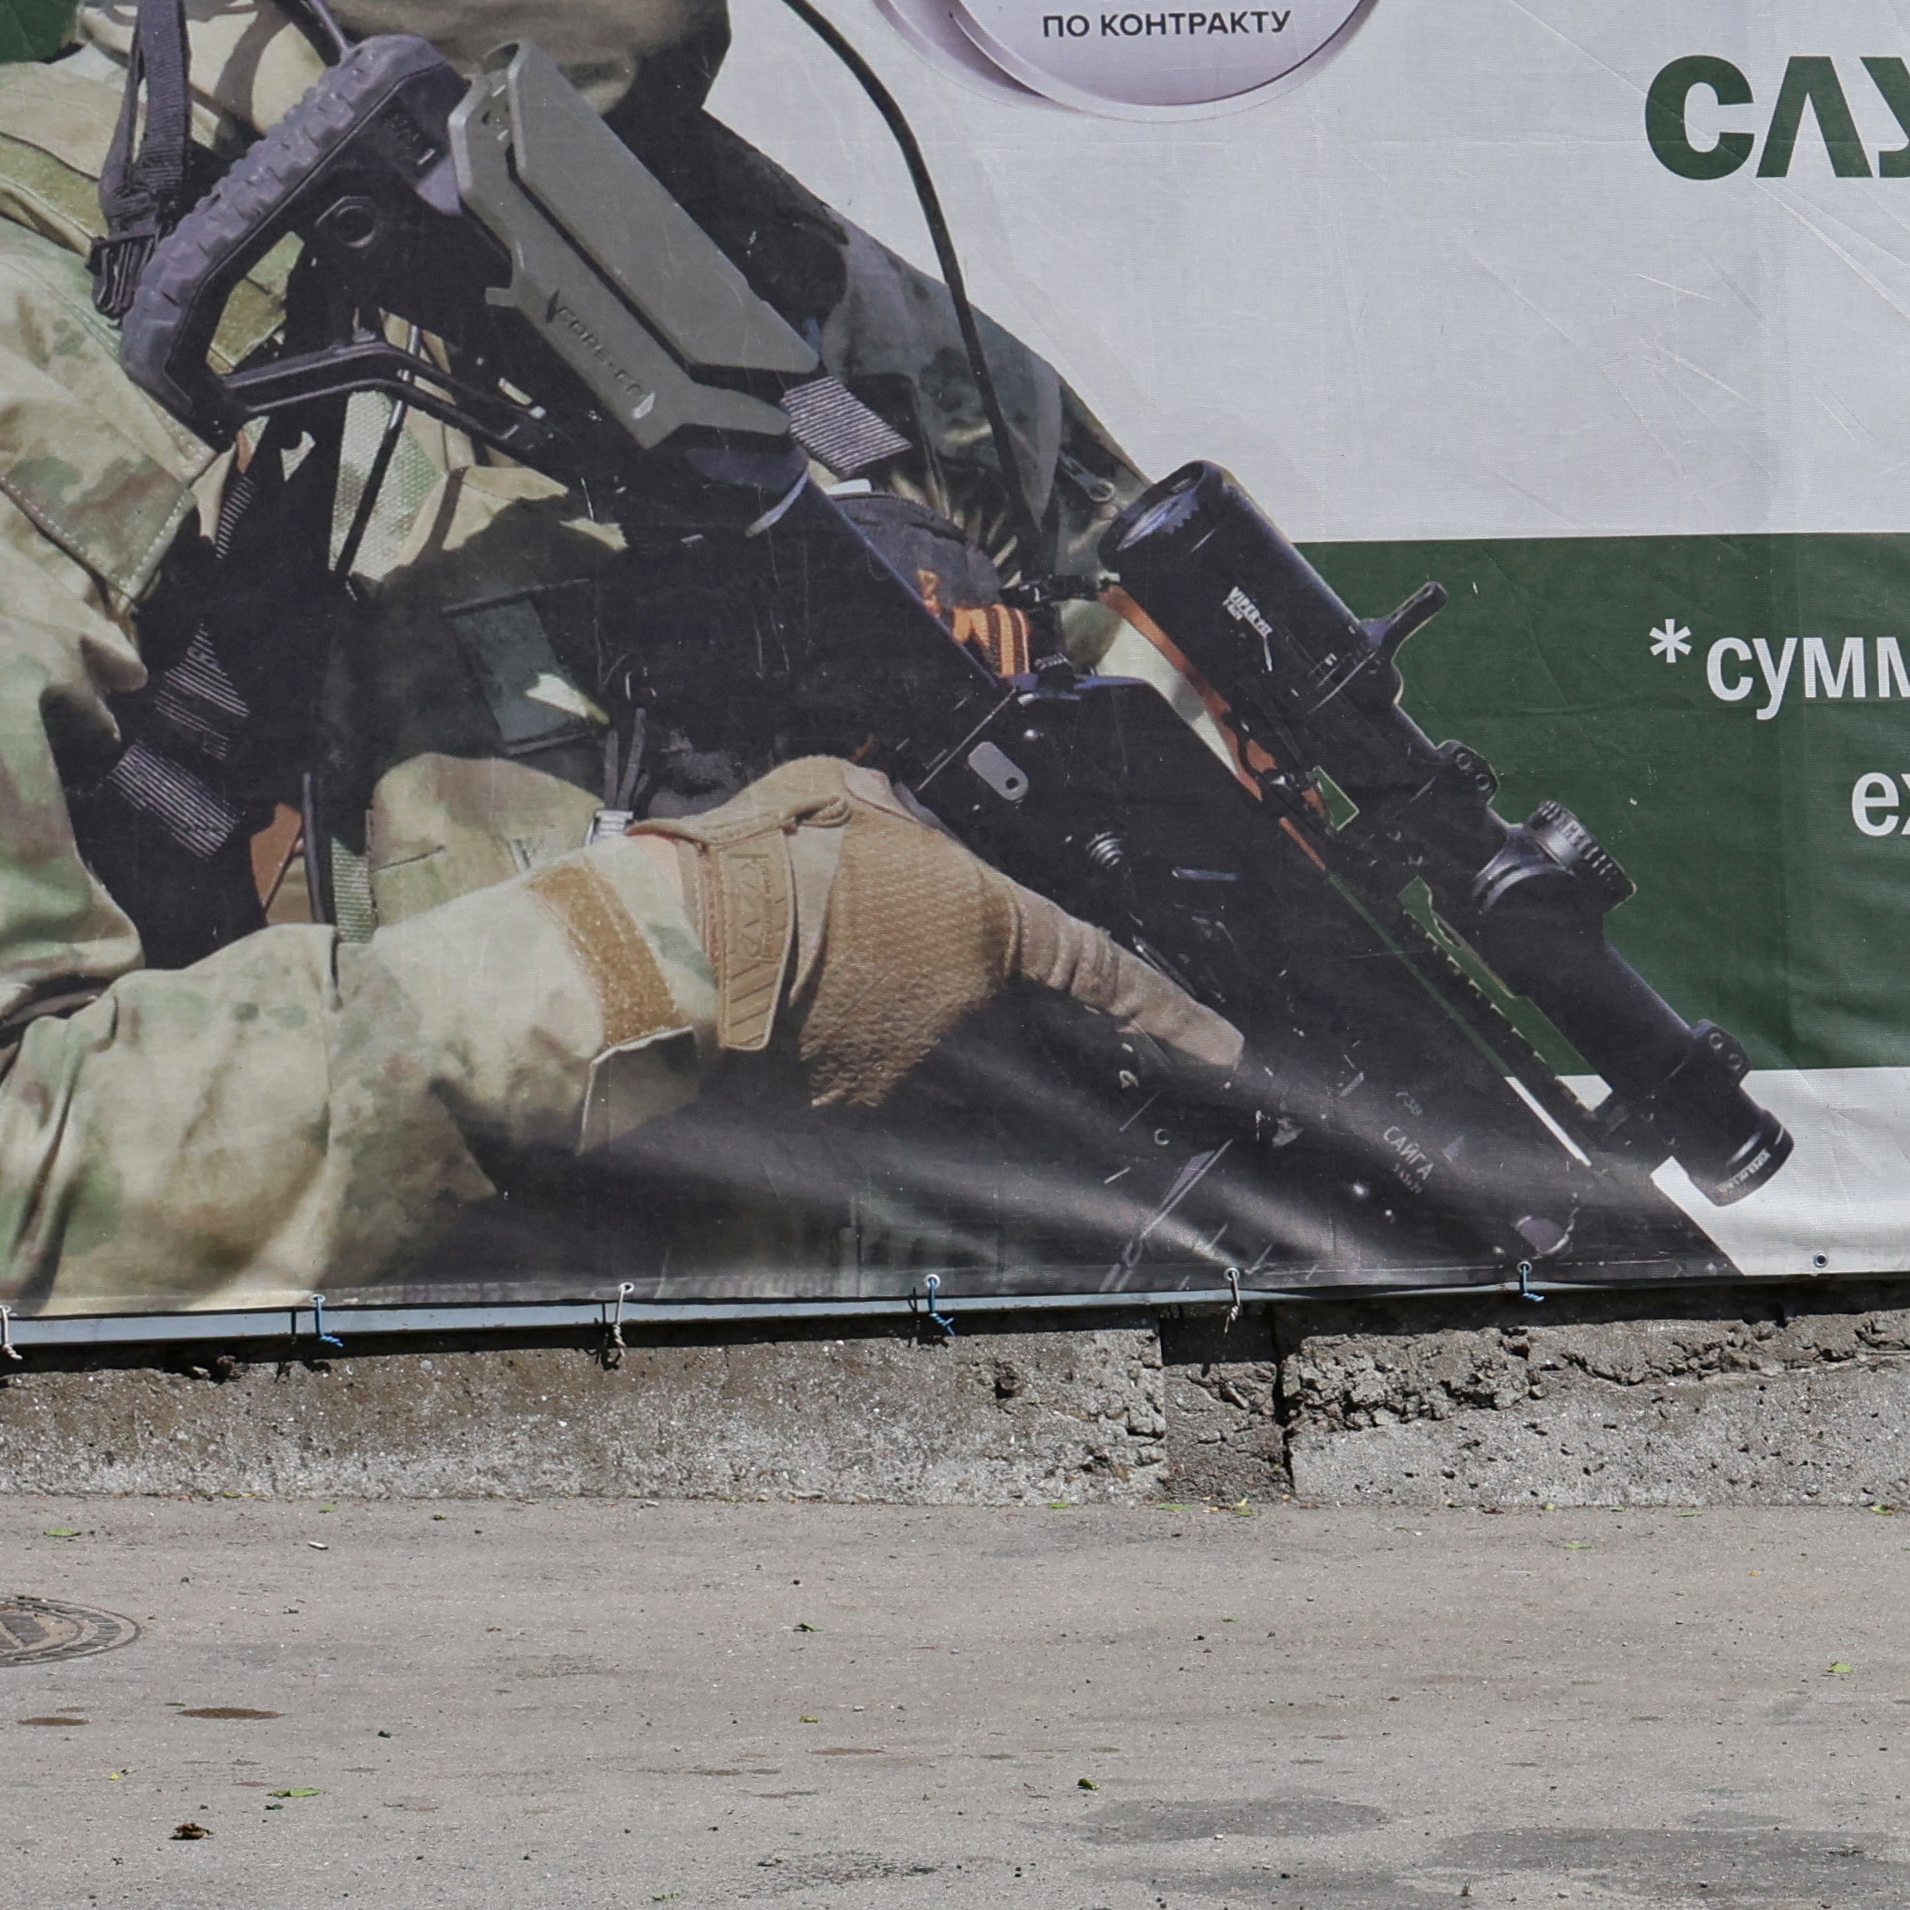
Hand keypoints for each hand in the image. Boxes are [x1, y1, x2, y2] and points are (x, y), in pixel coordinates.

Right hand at [638, 757, 1241, 1105]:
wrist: (686, 945)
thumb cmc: (770, 859)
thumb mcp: (854, 795)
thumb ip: (905, 822)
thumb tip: (905, 831)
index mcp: (994, 925)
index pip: (1109, 973)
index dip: (1173, 1012)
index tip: (1223, 1045)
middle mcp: (972, 1012)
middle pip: (1014, 1022)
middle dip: (979, 1003)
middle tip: (910, 968)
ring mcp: (914, 1071)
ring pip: (939, 1060)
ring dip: (900, 1032)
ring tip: (823, 982)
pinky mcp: (851, 1115)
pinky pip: (870, 1088)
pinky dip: (842, 1061)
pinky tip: (791, 1024)